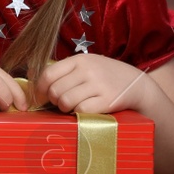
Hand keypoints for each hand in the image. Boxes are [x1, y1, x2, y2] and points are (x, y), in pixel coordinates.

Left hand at [34, 54, 152, 113]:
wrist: (136, 85)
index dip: (40, 89)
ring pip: (65, 101)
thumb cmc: (106, 77)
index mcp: (80, 60)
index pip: (49, 74)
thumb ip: (66, 72)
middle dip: (54, 101)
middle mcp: (88, 70)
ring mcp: (98, 85)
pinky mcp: (107, 100)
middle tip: (61, 103)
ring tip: (72, 107)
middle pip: (55, 91)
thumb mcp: (88, 66)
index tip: (41, 97)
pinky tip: (85, 110)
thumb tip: (36, 84)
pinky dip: (79, 114)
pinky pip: (81, 111)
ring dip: (65, 109)